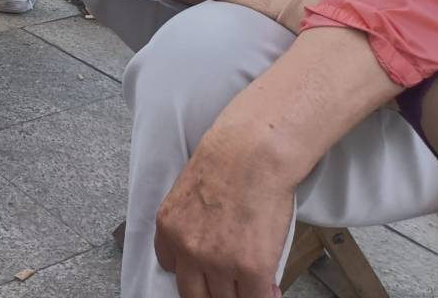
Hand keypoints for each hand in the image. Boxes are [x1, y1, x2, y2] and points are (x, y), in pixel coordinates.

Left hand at [154, 130, 292, 297]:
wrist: (252, 154)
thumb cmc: (228, 162)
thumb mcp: (189, 194)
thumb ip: (191, 225)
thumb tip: (210, 250)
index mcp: (168, 227)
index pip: (172, 270)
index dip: (195, 275)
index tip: (207, 276)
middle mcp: (187, 249)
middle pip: (196, 294)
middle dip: (214, 294)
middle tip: (230, 286)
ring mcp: (218, 262)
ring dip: (241, 294)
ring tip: (253, 284)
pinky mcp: (251, 269)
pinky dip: (264, 297)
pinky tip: (270, 289)